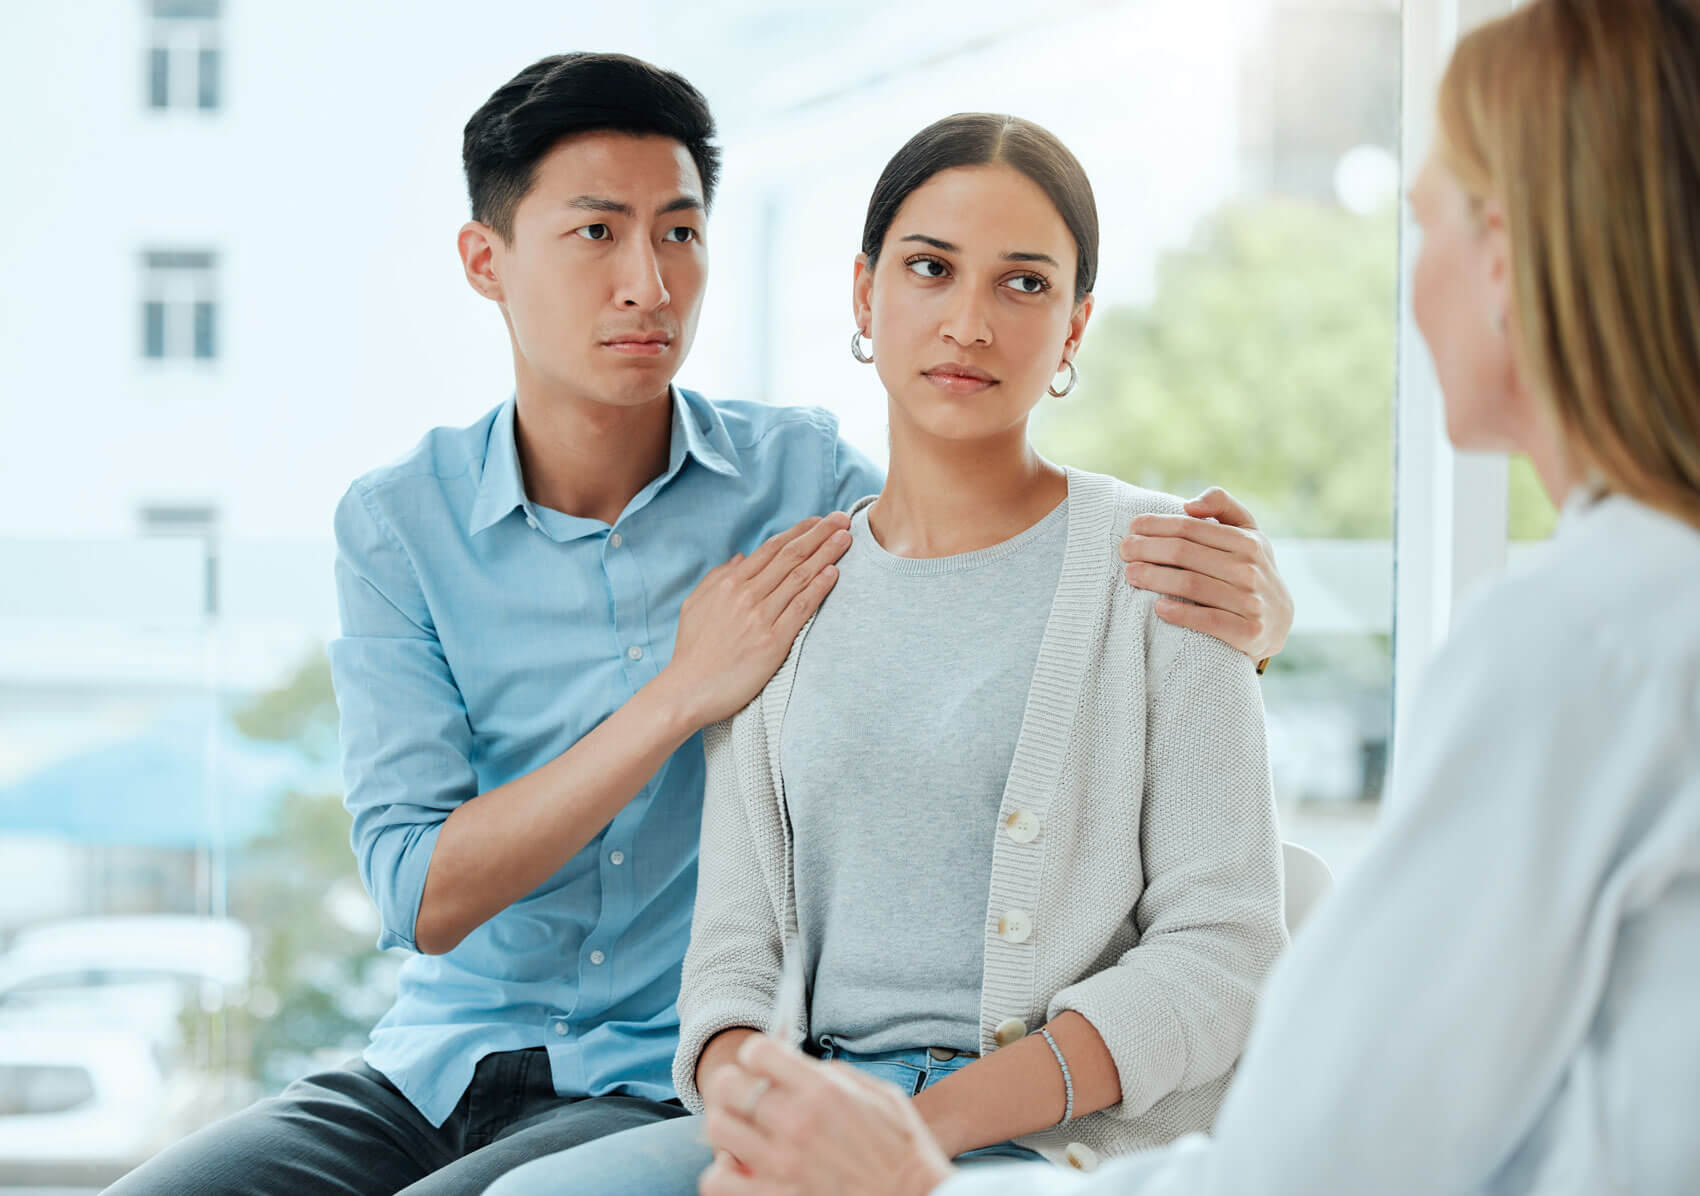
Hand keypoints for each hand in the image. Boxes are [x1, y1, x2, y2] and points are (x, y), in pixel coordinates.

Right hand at [663, 514, 852, 726]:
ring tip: (846, 538)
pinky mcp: (773, 642)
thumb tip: (742, 557)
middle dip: (820, 534)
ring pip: (800, 577)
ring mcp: (760, 617)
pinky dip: (819, 588)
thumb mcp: (696, 604)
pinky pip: (801, 608)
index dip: (799, 531)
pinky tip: (834, 573)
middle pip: (791, 556)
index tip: (819, 521)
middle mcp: (746, 595)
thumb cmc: (692, 649)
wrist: (688, 689)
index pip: (771, 549)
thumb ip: (718, 577)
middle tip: (842, 519)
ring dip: (826, 554)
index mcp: (729, 583)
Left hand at [699, 1036, 954, 1195]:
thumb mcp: (881, 1096)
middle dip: (735, 1085)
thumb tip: (800, 1066)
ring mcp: (781, 1166)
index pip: (758, 1052)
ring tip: (744, 1132)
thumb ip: (835, 1075)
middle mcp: (796, 1124)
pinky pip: (718, 1181)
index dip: (758, 1055)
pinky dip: (722, 1173)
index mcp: (822, 1092)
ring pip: (717, 1129)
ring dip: (727, 1126)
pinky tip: (741, 1169)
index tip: (764, 1066)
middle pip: (728, 1086)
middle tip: (747, 1095)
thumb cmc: (903, 1152)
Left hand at [1119, 487, 1291, 662]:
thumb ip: (1223, 506)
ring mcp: (1251, 601)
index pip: (1191, 528)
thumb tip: (1189, 504)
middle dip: (1148, 549)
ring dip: (1155, 577)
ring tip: (1130, 575)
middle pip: (1185, 553)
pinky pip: (1208, 620)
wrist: (1278, 622)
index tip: (1132, 526)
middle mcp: (1250, 569)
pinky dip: (1181, 613)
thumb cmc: (1249, 570)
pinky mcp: (1249, 632)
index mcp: (1248, 541)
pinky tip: (1158, 608)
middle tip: (1124, 550)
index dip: (1157, 525)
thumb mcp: (1247, 533)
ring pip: (1191, 584)